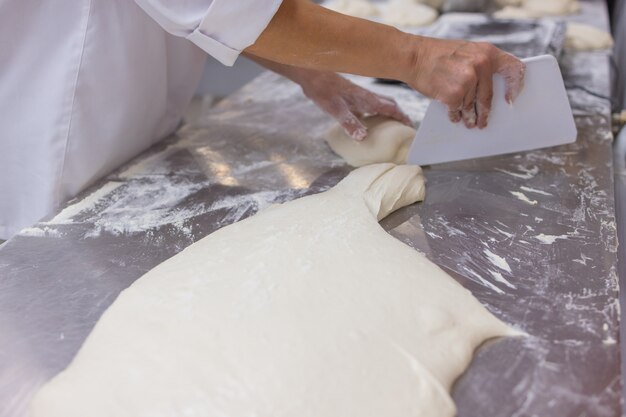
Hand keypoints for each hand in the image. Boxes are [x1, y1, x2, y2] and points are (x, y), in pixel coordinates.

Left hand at [296, 71, 412, 140]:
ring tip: (392, 126)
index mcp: (366, 99)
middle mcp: (365, 96)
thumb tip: (363, 138)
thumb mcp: (335, 109)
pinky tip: (369, 122)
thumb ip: (350, 123)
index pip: (391, 108)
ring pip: (380, 104)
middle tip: (406, 126)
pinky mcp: (350, 97)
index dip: (402, 117)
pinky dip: (374, 113)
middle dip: (400, 114)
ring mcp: (358, 96)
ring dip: (389, 113)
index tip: (411, 127)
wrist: (311, 75)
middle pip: (389, 104)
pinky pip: (368, 106)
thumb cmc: (322, 90)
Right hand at [407, 38, 524, 128]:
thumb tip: (489, 87)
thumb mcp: (466, 51)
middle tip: (483, 121)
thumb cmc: (437, 55)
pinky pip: (458, 110)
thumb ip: (481, 65)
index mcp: (487, 52)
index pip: (514, 69)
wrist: (414, 57)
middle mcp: (481, 65)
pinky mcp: (454, 94)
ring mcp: (468, 81)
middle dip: (485, 113)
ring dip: (469, 117)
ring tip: (468, 122)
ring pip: (471, 106)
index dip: (515, 86)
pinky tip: (454, 116)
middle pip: (488, 97)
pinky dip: (455, 115)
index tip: (510, 99)